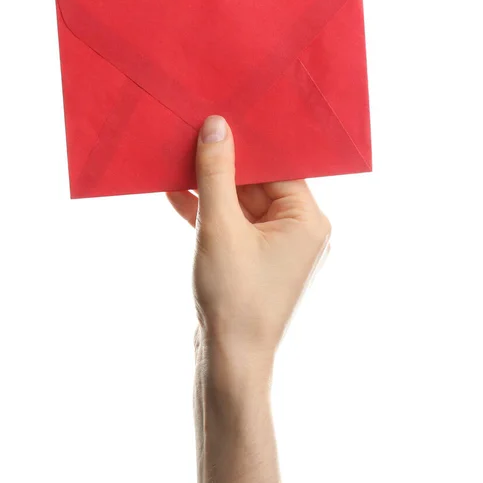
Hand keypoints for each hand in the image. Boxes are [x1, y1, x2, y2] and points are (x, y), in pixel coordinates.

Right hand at [167, 115, 330, 363]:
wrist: (229, 360)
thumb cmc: (233, 297)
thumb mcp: (220, 228)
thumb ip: (216, 175)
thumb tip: (216, 128)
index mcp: (307, 221)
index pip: (277, 168)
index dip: (246, 144)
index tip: (218, 122)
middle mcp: (299, 231)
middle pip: (257, 184)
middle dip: (222, 166)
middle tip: (192, 136)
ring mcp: (276, 248)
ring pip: (241, 204)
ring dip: (210, 188)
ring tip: (176, 161)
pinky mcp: (255, 260)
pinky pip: (233, 225)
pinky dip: (208, 213)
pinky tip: (175, 193)